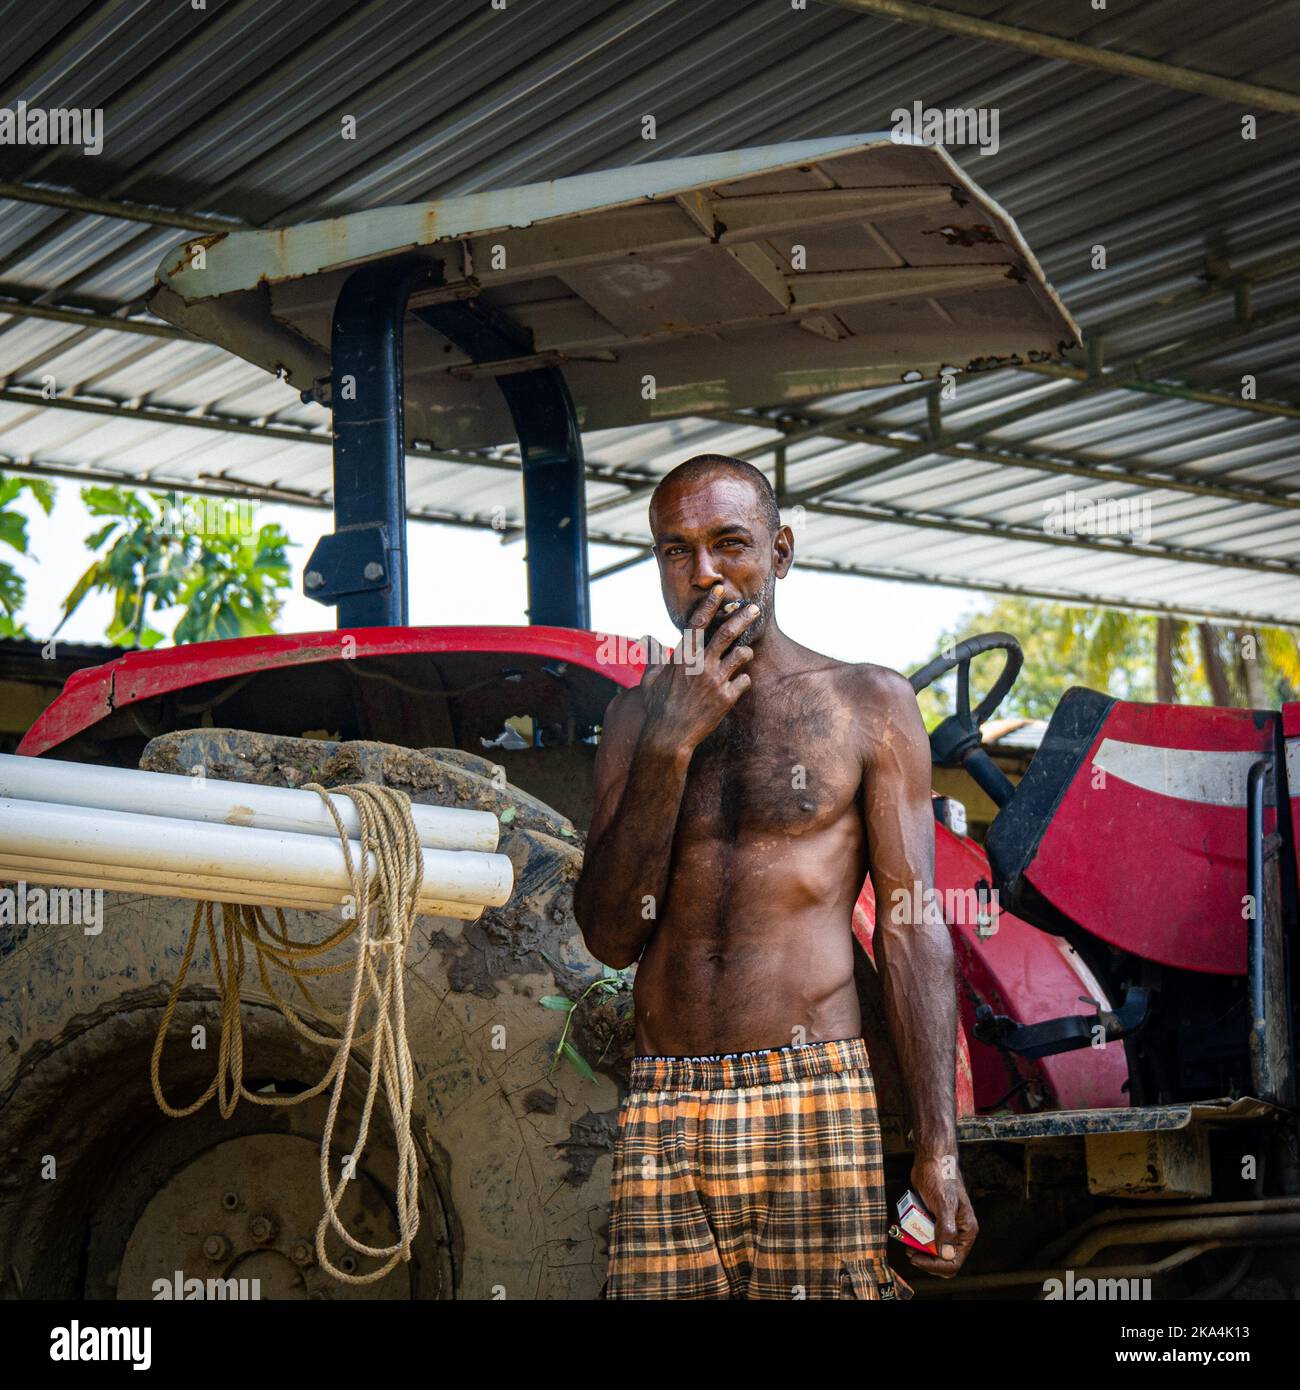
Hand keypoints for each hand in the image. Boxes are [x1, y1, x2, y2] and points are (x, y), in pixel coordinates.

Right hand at [637, 587, 755, 755]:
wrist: (669, 736)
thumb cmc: (657, 707)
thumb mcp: (650, 679)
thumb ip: (653, 656)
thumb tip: (647, 638)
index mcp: (682, 657)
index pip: (697, 623)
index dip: (710, 604)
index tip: (720, 591)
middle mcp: (700, 665)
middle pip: (727, 633)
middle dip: (742, 618)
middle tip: (754, 609)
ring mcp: (715, 681)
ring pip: (741, 655)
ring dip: (745, 652)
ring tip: (745, 653)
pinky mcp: (727, 698)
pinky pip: (744, 681)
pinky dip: (743, 680)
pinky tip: (737, 685)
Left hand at [903, 1152, 976, 1277]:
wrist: (931, 1159)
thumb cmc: (940, 1177)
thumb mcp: (943, 1204)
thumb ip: (946, 1230)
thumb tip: (947, 1255)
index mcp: (966, 1231)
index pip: (953, 1261)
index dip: (935, 1265)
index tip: (916, 1258)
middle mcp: (957, 1231)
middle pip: (942, 1259)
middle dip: (925, 1258)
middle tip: (910, 1251)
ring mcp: (945, 1226)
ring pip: (931, 1249)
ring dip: (918, 1246)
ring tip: (906, 1238)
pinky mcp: (933, 1219)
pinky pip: (924, 1235)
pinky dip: (915, 1235)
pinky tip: (906, 1227)